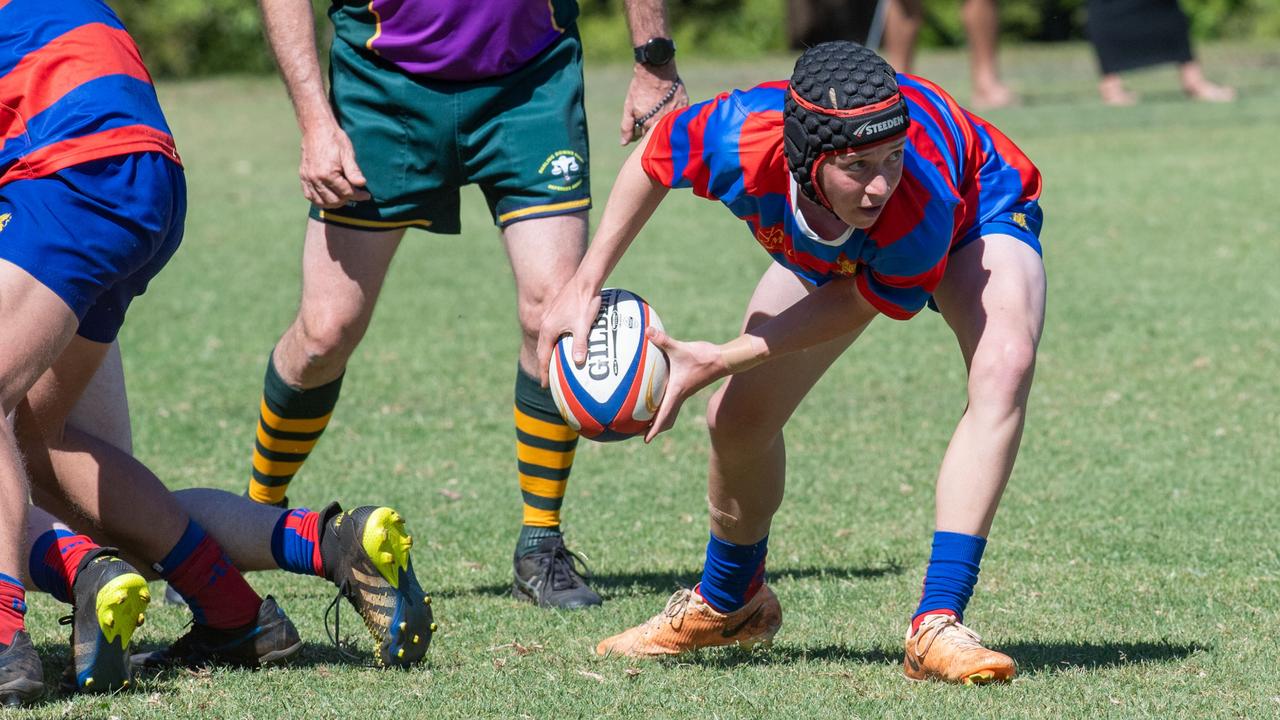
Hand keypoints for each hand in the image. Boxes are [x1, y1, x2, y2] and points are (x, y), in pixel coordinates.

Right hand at [298, 121, 370, 207]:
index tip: (366, 195)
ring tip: (343, 196)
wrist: (317, 129)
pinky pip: (310, 196)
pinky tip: (329, 196)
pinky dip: (319, 200)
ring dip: (334, 202)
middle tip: (355, 194)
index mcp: (327, 173)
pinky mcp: (303, 177)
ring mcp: (307, 178)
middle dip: (347, 199)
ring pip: (321, 201)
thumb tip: (362, 184)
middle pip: (334, 200)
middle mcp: (315, 178)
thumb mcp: (348, 153)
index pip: (346, 192)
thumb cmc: (334, 139)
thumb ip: (353, 171)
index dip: (358, 195)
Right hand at [536, 282, 603, 386]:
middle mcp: (546, 324)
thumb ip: (579, 344)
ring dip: (548, 353)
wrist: (586, 280)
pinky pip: (553, 332)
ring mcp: (551, 317)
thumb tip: (578, 362)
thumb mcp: (583, 326)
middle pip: (542, 349)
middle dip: (544, 365)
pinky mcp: (558, 312)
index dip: (543, 371)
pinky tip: (564, 345)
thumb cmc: (584, 303)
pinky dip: (555, 343)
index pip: (543, 355)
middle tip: (547, 379)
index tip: (544, 385)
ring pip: (547, 340)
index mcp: (548, 329)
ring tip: (553, 365)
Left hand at [620, 64, 688, 145]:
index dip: (643, 133)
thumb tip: (623, 143)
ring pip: (670, 124)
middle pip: (659, 133)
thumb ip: (627, 127)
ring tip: (659, 107)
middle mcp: (665, 123)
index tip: (641, 125)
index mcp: (650, 126)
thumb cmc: (640, 88)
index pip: (646, 140)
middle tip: (650, 113)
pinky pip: (680, 115)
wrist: (656, 70)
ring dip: (665, 120)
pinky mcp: (684, 105)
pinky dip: (675, 113)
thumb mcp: (629, 107)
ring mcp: (676, 114)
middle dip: (654, 128)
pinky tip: (669, 104)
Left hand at [642, 326, 730, 441]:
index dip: (654, 430)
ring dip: (660, 418)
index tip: (646, 441)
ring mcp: (685, 392)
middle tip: (640, 433)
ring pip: (671, 411)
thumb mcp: (680, 348)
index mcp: (677, 392)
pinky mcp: (688, 386)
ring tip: (645, 419)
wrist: (723, 359)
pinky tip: (657, 396)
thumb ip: (663, 340)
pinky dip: (665, 405)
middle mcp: (680, 396)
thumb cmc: (703, 356)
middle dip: (654, 428)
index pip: (664, 416)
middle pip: (667, 419)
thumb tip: (647, 331)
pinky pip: (674, 401)